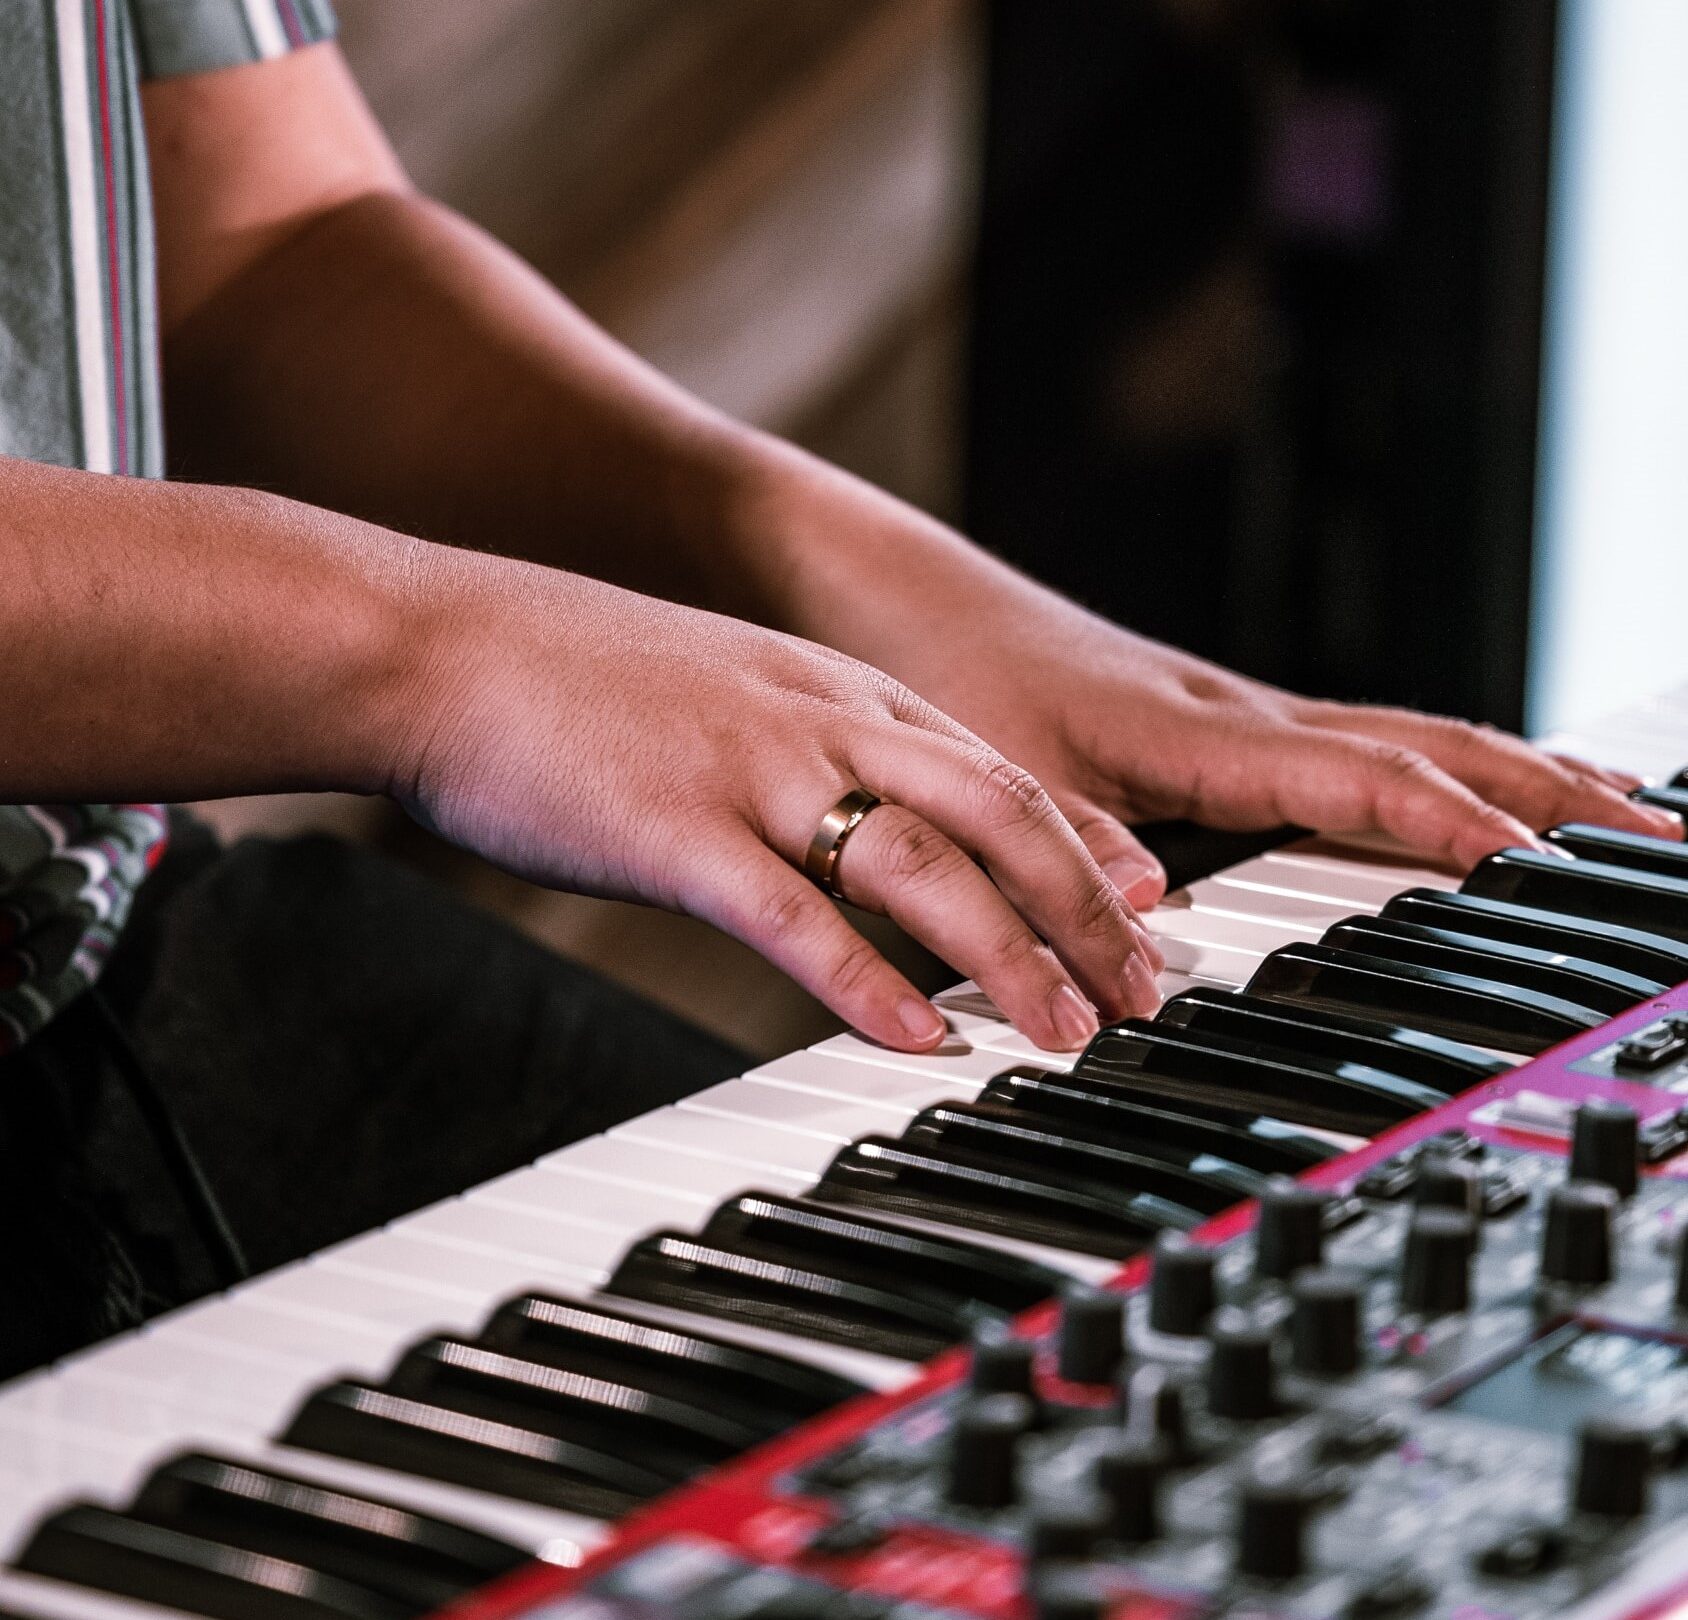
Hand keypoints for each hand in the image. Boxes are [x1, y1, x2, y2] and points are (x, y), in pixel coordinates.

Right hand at [391, 555, 1163, 1051]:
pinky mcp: (675, 831)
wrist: (439, 643)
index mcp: (839, 691)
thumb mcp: (731, 690)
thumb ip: (814, 748)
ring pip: (923, 865)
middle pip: (1000, 816)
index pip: (1004, 771)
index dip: (1089, 850)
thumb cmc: (577, 678)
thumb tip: (863, 823)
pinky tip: (919, 1040)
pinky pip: (793, 916)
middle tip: (1146, 991)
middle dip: (1088, 911)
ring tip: (1067, 1030)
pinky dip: (868, 982)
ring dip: (1011, 955)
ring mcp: (752, 771)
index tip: (1147, 913)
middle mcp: (822, 721)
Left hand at [904, 609, 1677, 908]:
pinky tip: (1484, 796)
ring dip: (1522, 775)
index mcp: (1202, 730)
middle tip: (1656, 845)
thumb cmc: (949, 675)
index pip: (1362, 777)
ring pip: (1415, 737)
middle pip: (1431, 744)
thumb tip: (1153, 920)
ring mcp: (1243, 716)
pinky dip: (1450, 771)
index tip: (1544, 864)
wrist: (905, 598)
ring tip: (1623, 819)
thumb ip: (1073, 852)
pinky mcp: (1224, 726)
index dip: (1453, 823)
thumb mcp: (998, 778)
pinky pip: (1367, 748)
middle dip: (1547, 794)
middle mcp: (1243, 715)